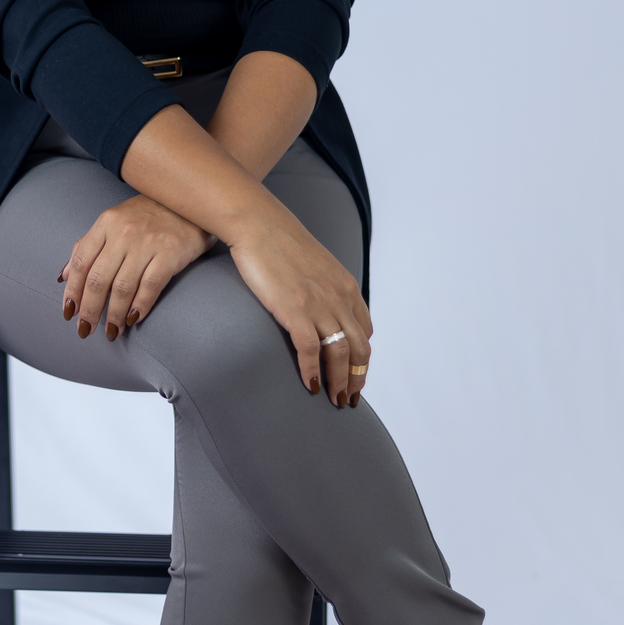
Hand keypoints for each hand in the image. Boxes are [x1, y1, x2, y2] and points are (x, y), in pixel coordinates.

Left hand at [60, 195, 213, 339]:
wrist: (189, 201)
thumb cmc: (148, 214)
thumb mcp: (113, 222)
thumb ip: (88, 246)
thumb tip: (65, 276)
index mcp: (106, 223)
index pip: (81, 262)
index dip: (73, 290)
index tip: (69, 312)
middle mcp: (123, 232)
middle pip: (99, 279)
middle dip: (89, 310)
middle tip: (87, 330)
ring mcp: (147, 243)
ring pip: (122, 287)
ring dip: (114, 314)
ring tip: (111, 331)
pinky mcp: (170, 254)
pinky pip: (150, 287)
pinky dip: (139, 306)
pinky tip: (133, 319)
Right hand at [227, 206, 372, 406]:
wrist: (259, 224)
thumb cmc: (281, 242)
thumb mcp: (316, 265)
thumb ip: (325, 288)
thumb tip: (322, 308)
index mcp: (346, 287)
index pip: (364, 332)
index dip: (361, 358)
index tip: (353, 374)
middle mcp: (339, 298)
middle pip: (358, 349)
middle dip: (356, 378)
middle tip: (348, 398)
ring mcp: (318, 304)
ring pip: (339, 354)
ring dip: (339, 382)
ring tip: (332, 400)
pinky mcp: (295, 309)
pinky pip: (310, 350)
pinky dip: (312, 372)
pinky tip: (310, 385)